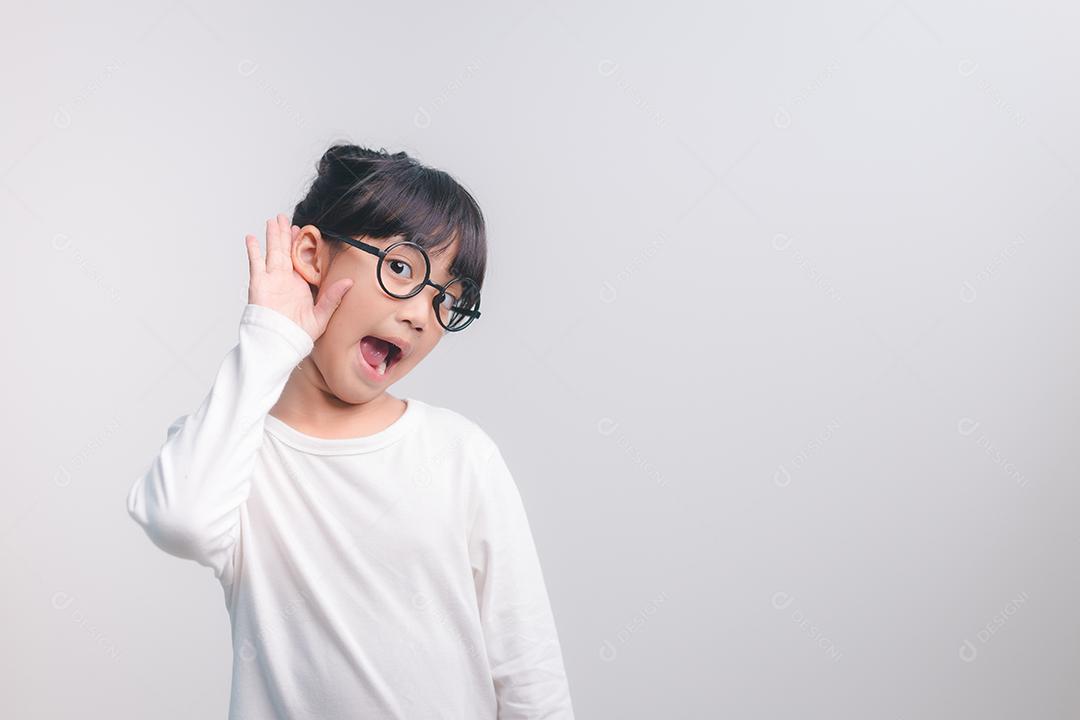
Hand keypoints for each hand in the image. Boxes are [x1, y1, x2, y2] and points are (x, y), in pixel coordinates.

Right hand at [245, 213, 353, 340]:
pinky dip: (253, 250)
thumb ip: (333, 297)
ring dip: (273, 235)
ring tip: (274, 220)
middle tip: (285, 218)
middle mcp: (285, 279)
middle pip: (285, 250)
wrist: (280, 343)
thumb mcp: (322, 315)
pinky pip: (255, 263)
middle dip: (285, 234)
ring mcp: (271, 279)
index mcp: (300, 285)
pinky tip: (252, 237)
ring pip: (272, 251)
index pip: (301, 259)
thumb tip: (349, 282)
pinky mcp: (259, 283)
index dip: (301, 244)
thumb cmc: (299, 334)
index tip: (304, 230)